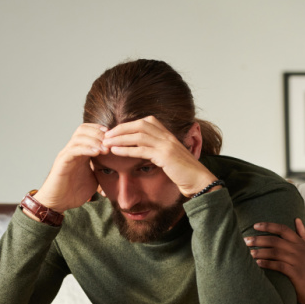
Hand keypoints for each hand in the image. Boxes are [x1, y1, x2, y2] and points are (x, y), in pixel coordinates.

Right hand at [32, 123, 108, 211]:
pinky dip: (86, 149)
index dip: (101, 131)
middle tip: (111, 142)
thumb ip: (102, 170)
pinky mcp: (62, 162)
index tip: (114, 137)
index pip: (88, 131)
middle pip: (83, 130)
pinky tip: (97, 153)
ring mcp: (66, 155)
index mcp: (80, 152)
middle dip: (99, 134)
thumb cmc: (74, 192)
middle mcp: (72, 150)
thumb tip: (117, 168)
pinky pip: (73, 150)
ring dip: (94, 140)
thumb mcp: (94, 178)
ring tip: (106, 149)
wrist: (58, 203)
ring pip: (78, 137)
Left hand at [101, 116, 217, 196]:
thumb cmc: (183, 172)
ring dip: (120, 138)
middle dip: (120, 129)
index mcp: (168, 134)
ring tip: (107, 143)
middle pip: (139, 125)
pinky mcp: (165, 156)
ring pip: (138, 136)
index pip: (144, 122)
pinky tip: (116, 152)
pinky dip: (126, 150)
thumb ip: (157, 150)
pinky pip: (141, 150)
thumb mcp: (169, 157)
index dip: (127, 125)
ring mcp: (166, 145)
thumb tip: (142, 149)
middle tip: (106, 135)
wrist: (198, 181)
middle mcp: (167, 136)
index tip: (114, 131)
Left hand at [245, 219, 304, 303]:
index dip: (268, 226)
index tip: (255, 225)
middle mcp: (299, 250)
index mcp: (301, 243)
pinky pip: (278, 265)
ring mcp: (297, 261)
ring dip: (260, 252)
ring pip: (275, 252)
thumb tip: (297, 219)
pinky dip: (266, 263)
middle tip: (245, 240)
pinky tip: (257, 264)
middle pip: (275, 240)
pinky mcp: (295, 273)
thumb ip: (303, 234)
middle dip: (259, 239)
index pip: (283, 229)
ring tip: (248, 253)